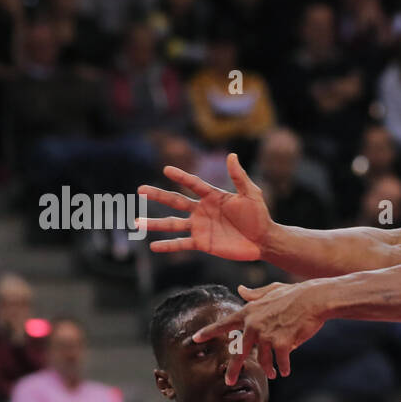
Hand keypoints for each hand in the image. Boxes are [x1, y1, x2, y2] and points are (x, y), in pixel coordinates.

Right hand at [138, 153, 272, 261]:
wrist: (263, 240)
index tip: (166, 169)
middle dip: (158, 195)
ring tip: (137, 221)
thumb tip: (232, 155)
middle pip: (176, 201)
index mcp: (212, 196)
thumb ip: (239, 177)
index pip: (193, 184)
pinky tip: (153, 246)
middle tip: (140, 189)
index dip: (181, 177)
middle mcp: (202, 210)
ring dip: (155, 223)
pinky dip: (168, 245)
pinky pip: (182, 243)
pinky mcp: (202, 242)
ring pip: (173, 224)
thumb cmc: (259, 215)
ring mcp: (200, 226)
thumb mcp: (251, 194)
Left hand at [194, 281, 325, 382]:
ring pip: (263, 360)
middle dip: (233, 369)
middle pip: (239, 352)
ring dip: (269, 369)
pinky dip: (283, 367)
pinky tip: (285, 371)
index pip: (224, 324)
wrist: (315, 299)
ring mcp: (266, 335)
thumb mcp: (272, 290)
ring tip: (273, 375)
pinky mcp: (281, 344)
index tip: (195, 339)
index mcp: (249, 311)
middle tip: (229, 381)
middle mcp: (253, 324)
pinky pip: (280, 362)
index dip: (208, 332)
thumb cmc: (296, 293)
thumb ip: (254, 294)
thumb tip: (240, 289)